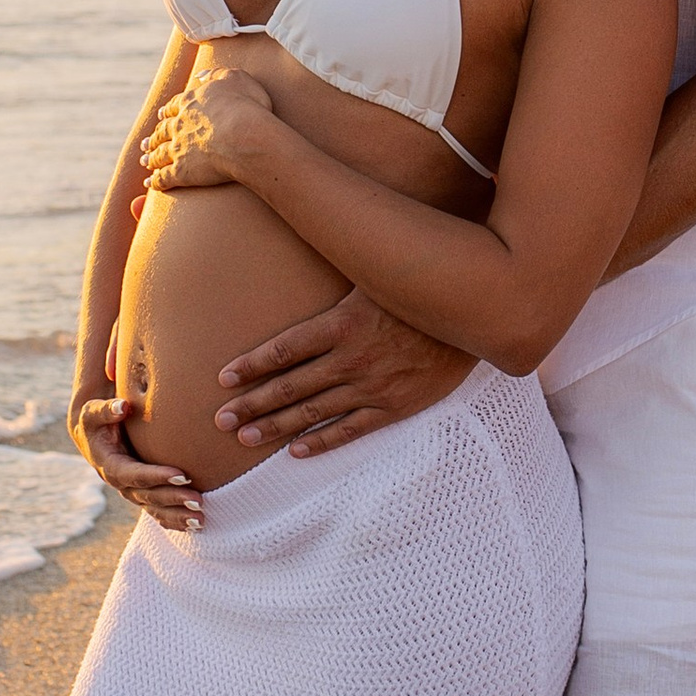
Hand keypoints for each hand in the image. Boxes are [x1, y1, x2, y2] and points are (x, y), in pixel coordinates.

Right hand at [76, 392, 201, 533]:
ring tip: (201, 518)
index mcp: (110, 466)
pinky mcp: (142, 495)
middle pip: (148, 496)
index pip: (134, 475)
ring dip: (178, 516)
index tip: (182, 475)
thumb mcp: (93, 412)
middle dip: (173, 499)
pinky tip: (197, 526)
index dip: (156, 477)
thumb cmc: (96, 419)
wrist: (93, 435)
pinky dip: (176, 521)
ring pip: (155, 510)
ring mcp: (132, 492)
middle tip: (199, 500)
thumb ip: (106, 410)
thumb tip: (123, 406)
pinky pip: (159, 513)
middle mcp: (121, 484)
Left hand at [140, 67, 275, 193]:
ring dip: (151, 158)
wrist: (244, 136)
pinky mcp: (181, 172)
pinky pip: (164, 177)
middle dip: (154, 137)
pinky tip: (150, 184)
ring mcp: (178, 149)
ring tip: (145, 161)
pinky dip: (156, 181)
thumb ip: (215, 75)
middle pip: (162, 131)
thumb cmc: (246, 106)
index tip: (161, 116)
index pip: (173, 107)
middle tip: (146, 142)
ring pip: (159, 154)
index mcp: (190, 103)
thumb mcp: (235, 79)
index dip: (167, 112)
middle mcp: (179, 125)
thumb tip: (199, 76)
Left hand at [214, 288, 472, 458]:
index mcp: (342, 324)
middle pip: (290, 386)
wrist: (475, 317)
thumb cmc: (420, 288)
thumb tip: (307, 243)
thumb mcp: (375, 273)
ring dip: (275, 427)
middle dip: (251, 404)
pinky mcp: (394, 407)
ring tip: (244, 438)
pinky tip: (296, 452)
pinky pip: (351, 430)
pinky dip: (322, 442)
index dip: (252, 365)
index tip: (223, 379)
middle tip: (219, 421)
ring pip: (313, 412)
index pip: (284, 349)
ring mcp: (372, 387)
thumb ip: (339, 276)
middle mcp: (351, 359)